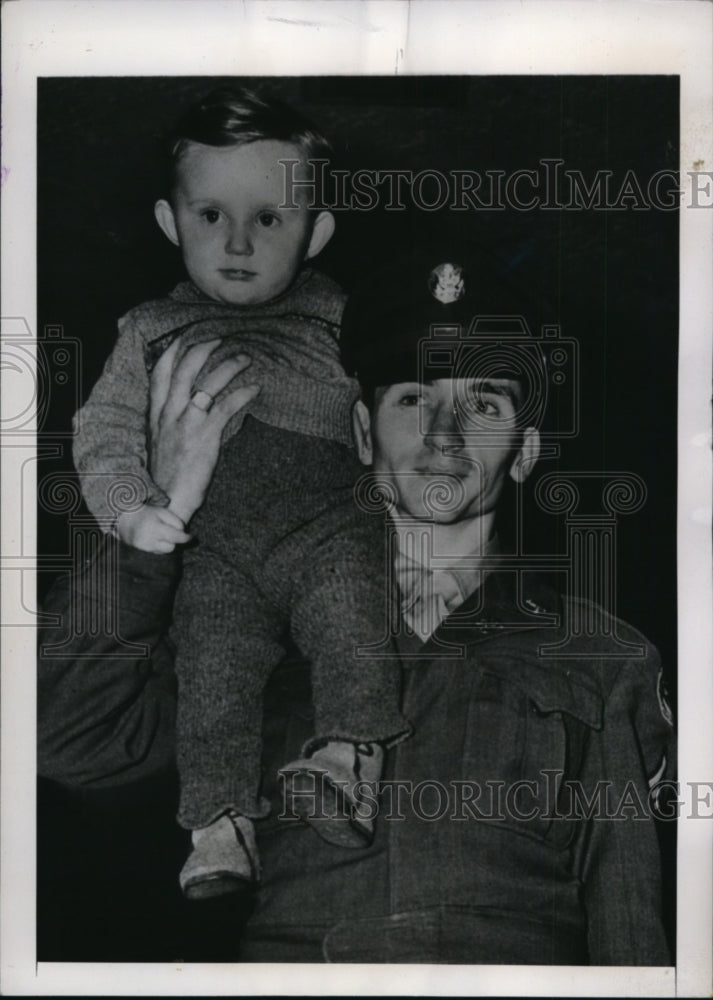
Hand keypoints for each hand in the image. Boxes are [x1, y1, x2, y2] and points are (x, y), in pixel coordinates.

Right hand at [116, 504, 191, 553]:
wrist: (125, 518)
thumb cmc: (147, 513)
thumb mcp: (162, 512)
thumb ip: (175, 521)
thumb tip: (183, 532)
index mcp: (155, 527)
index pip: (176, 537)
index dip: (186, 538)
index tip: (191, 537)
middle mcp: (148, 539)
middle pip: (171, 547)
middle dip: (175, 541)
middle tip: (174, 533)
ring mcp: (144, 546)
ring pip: (164, 551)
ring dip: (167, 544)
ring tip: (162, 534)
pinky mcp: (141, 550)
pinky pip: (157, 552)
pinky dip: (159, 546)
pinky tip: (155, 537)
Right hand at [148, 339, 259, 523]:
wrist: (164, 504)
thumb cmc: (166, 477)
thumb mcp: (160, 443)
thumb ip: (168, 422)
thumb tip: (187, 406)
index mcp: (155, 414)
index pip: (160, 372)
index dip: (173, 350)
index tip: (187, 336)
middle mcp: (168, 414)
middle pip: (184, 368)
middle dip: (203, 348)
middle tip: (221, 338)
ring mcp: (185, 424)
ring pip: (207, 383)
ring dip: (229, 365)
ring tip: (245, 357)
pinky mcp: (204, 437)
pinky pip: (226, 406)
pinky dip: (243, 393)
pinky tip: (255, 388)